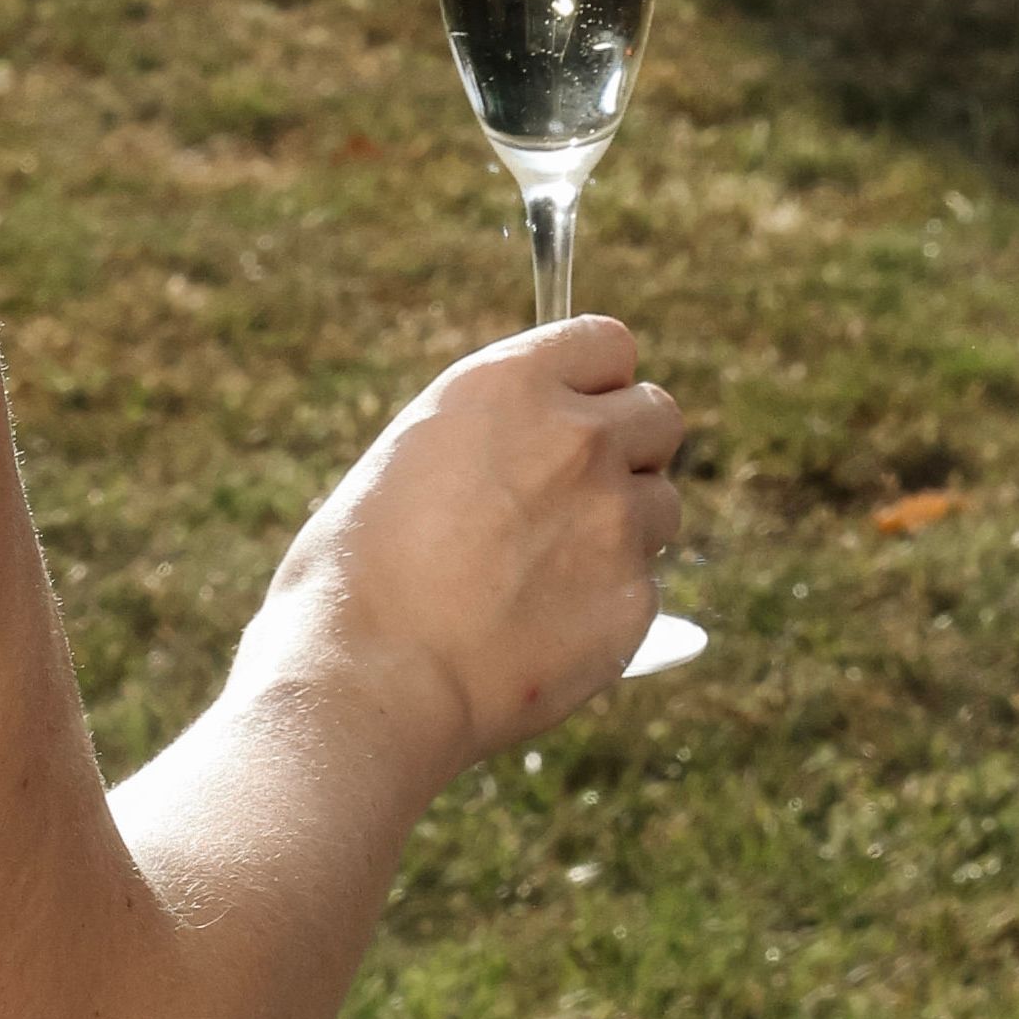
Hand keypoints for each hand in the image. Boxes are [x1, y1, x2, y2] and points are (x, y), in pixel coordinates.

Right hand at [241, 316, 687, 780]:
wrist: (370, 676)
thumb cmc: (357, 572)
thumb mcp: (412, 457)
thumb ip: (493, 435)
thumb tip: (533, 447)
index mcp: (509, 386)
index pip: (607, 342)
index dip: (594, 379)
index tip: (577, 410)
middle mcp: (578, 439)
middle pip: (659, 415)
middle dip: (628, 447)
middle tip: (575, 492)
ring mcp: (616, 520)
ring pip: (662, 504)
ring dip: (623, 526)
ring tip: (546, 571)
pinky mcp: (635, 601)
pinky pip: (644, 587)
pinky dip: (607, 603)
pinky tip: (541, 628)